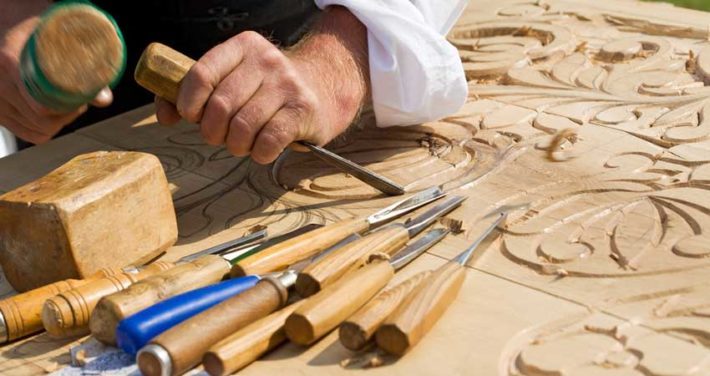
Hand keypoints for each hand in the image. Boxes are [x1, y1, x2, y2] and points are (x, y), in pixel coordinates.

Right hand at [0, 10, 112, 144]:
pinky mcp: (0, 114)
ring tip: (69, 106)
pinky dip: (47, 130)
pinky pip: (30, 134)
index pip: (40, 105)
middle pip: (40, 119)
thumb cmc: (40, 36)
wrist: (14, 38)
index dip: (67, 109)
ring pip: (36, 128)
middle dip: (67, 115)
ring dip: (59, 123)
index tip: (81, 101)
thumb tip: (104, 98)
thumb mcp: (57, 40)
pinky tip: (57, 117)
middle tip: (79, 104)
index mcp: (9, 61)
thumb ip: (82, 65)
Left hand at [155, 6, 368, 163]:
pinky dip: (259, 153)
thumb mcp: (236, 77)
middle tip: (220, 137)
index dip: (188, 102)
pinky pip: (268, 141)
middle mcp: (266, 61)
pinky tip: (262, 150)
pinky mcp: (304, 110)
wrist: (325, 86)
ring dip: (236, 145)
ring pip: (242, 127)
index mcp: (243, 47)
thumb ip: (197, 91)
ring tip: (242, 144)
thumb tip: (165, 115)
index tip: (192, 116)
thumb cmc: (268, 89)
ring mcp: (288, 85)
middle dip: (213, 131)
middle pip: (220, 106)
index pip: (202, 74)